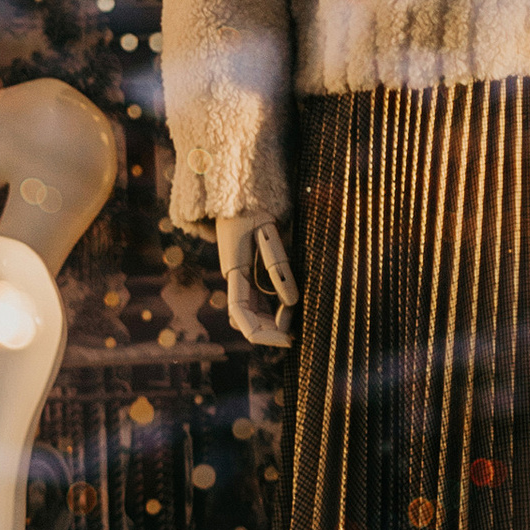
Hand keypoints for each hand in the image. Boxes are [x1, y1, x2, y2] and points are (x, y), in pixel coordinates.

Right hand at [214, 212, 297, 350]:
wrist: (237, 190)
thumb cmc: (253, 207)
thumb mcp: (268, 231)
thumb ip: (278, 265)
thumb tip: (291, 301)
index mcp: (234, 271)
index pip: (241, 315)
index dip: (262, 333)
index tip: (288, 339)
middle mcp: (233, 279)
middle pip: (246, 319)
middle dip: (269, 330)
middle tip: (296, 333)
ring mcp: (239, 277)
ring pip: (252, 312)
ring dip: (272, 320)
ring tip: (296, 315)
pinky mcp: (247, 272)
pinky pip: (257, 300)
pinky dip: (272, 308)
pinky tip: (288, 307)